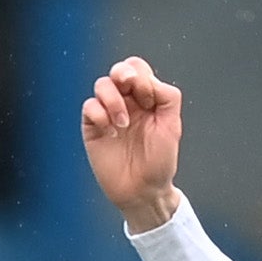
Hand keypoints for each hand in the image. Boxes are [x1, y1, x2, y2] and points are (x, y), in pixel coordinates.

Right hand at [82, 57, 184, 232]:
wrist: (143, 191)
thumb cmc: (159, 162)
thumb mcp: (172, 126)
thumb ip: (167, 96)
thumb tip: (149, 81)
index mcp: (146, 98)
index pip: (138, 69)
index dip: (142, 77)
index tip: (150, 101)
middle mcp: (126, 102)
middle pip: (118, 70)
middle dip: (123, 74)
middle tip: (129, 87)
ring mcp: (108, 114)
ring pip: (102, 85)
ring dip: (113, 99)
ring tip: (122, 123)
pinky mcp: (93, 128)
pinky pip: (89, 107)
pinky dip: (99, 114)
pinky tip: (110, 133)